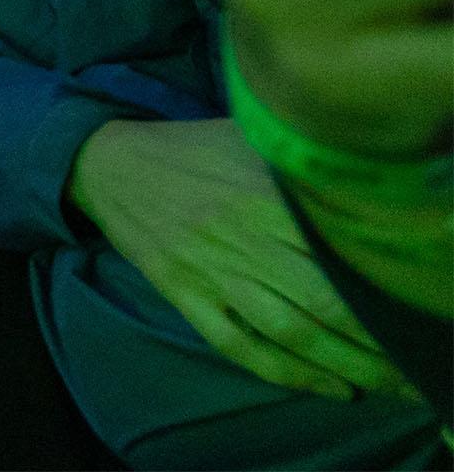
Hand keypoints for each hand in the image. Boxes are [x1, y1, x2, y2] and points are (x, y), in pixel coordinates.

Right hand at [69, 118, 400, 399]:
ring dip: (345, 365)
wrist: (108, 164)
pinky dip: (287, 373)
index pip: (338, 252)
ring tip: (387, 383)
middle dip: (378, 340)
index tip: (417, 306)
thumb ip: (299, 160)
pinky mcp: (184, 295)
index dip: (384, 287)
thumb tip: (364, 181)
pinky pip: (238, 346)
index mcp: (262, 194)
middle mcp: (241, 238)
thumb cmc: (190, 149)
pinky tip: (330, 387)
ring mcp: (210, 273)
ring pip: (290, 332)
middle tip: (414, 359)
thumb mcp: (246, 137)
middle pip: (324, 302)